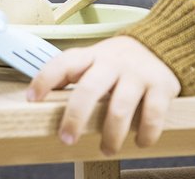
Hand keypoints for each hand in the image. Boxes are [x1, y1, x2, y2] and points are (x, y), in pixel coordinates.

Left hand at [27, 36, 181, 155]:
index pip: (63, 63)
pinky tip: (140, 141)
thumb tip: (41, 97)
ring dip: (111, 135)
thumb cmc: (120, 61)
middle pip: (89, 89)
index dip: (45, 79)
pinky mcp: (161, 87)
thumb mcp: (94, 60)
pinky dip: (145, 134)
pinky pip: (152, 116)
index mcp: (92, 56)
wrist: (161, 46)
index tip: (33, 98)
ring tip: (107, 149)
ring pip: (120, 108)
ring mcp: (138, 74)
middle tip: (67, 139)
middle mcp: (113, 63)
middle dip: (75, 117)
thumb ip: (73, 75)